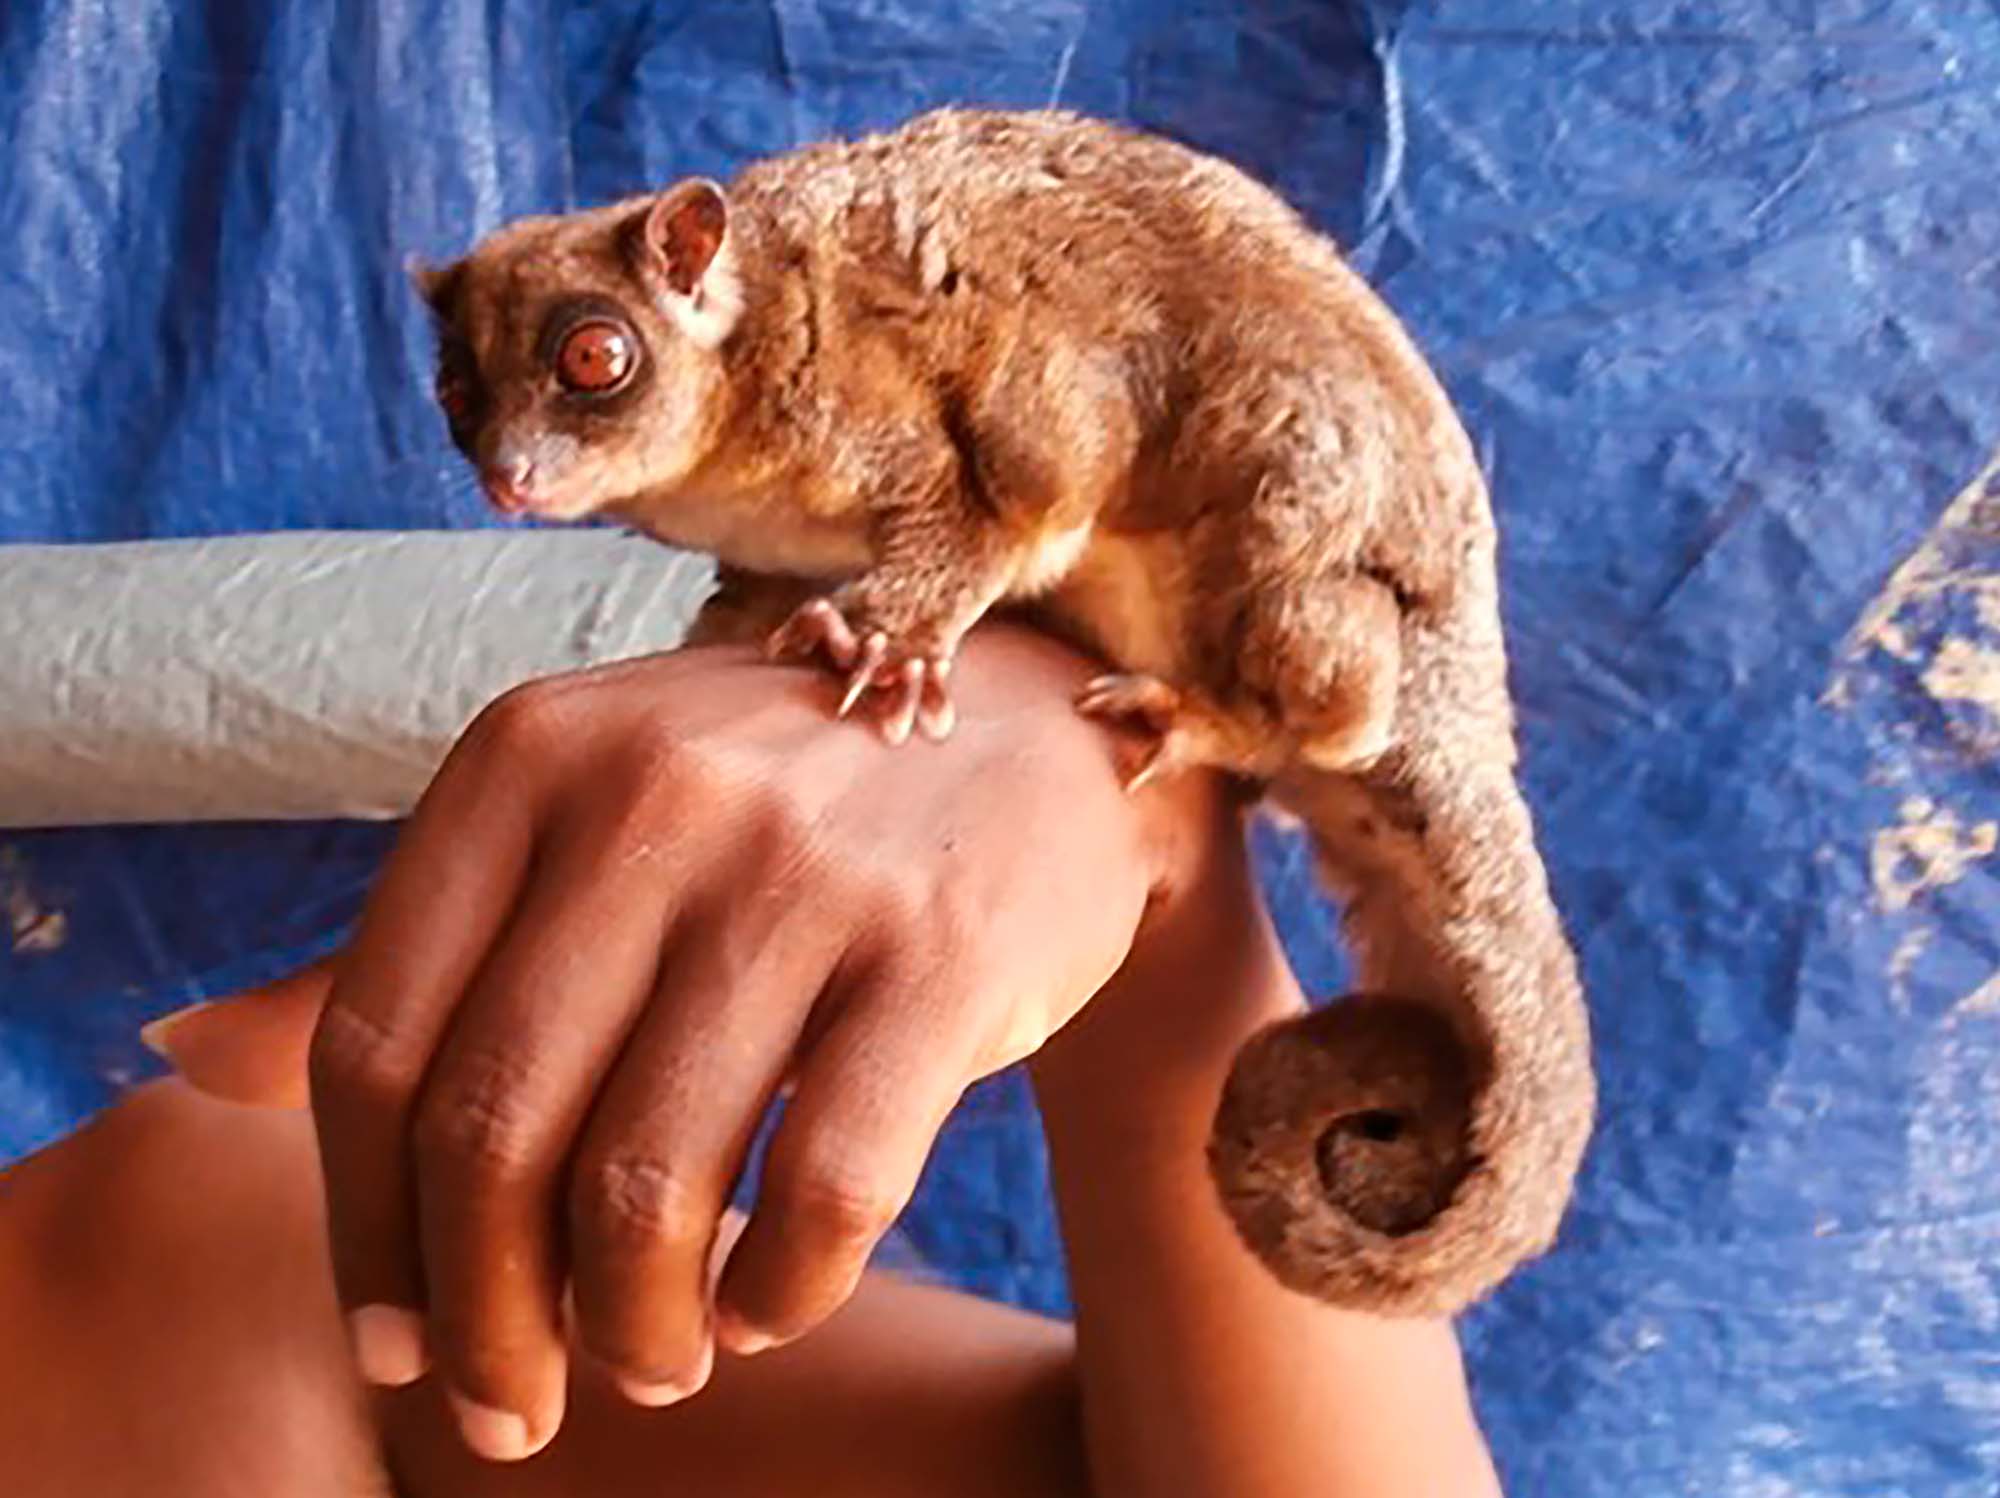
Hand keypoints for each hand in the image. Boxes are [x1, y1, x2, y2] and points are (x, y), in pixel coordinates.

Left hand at [300, 627, 1213, 1461]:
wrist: (1040, 746)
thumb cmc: (776, 809)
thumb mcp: (574, 826)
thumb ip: (398, 948)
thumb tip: (186, 1060)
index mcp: (530, 755)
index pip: (375, 1038)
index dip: (364, 1228)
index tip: (393, 1340)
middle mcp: (656, 792)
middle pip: (494, 1126)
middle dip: (483, 1320)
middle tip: (511, 1408)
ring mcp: (808, 870)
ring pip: (650, 1180)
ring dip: (629, 1327)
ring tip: (648, 1360)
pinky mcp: (944, 953)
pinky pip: (828, 1191)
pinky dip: (778, 1293)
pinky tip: (764, 1306)